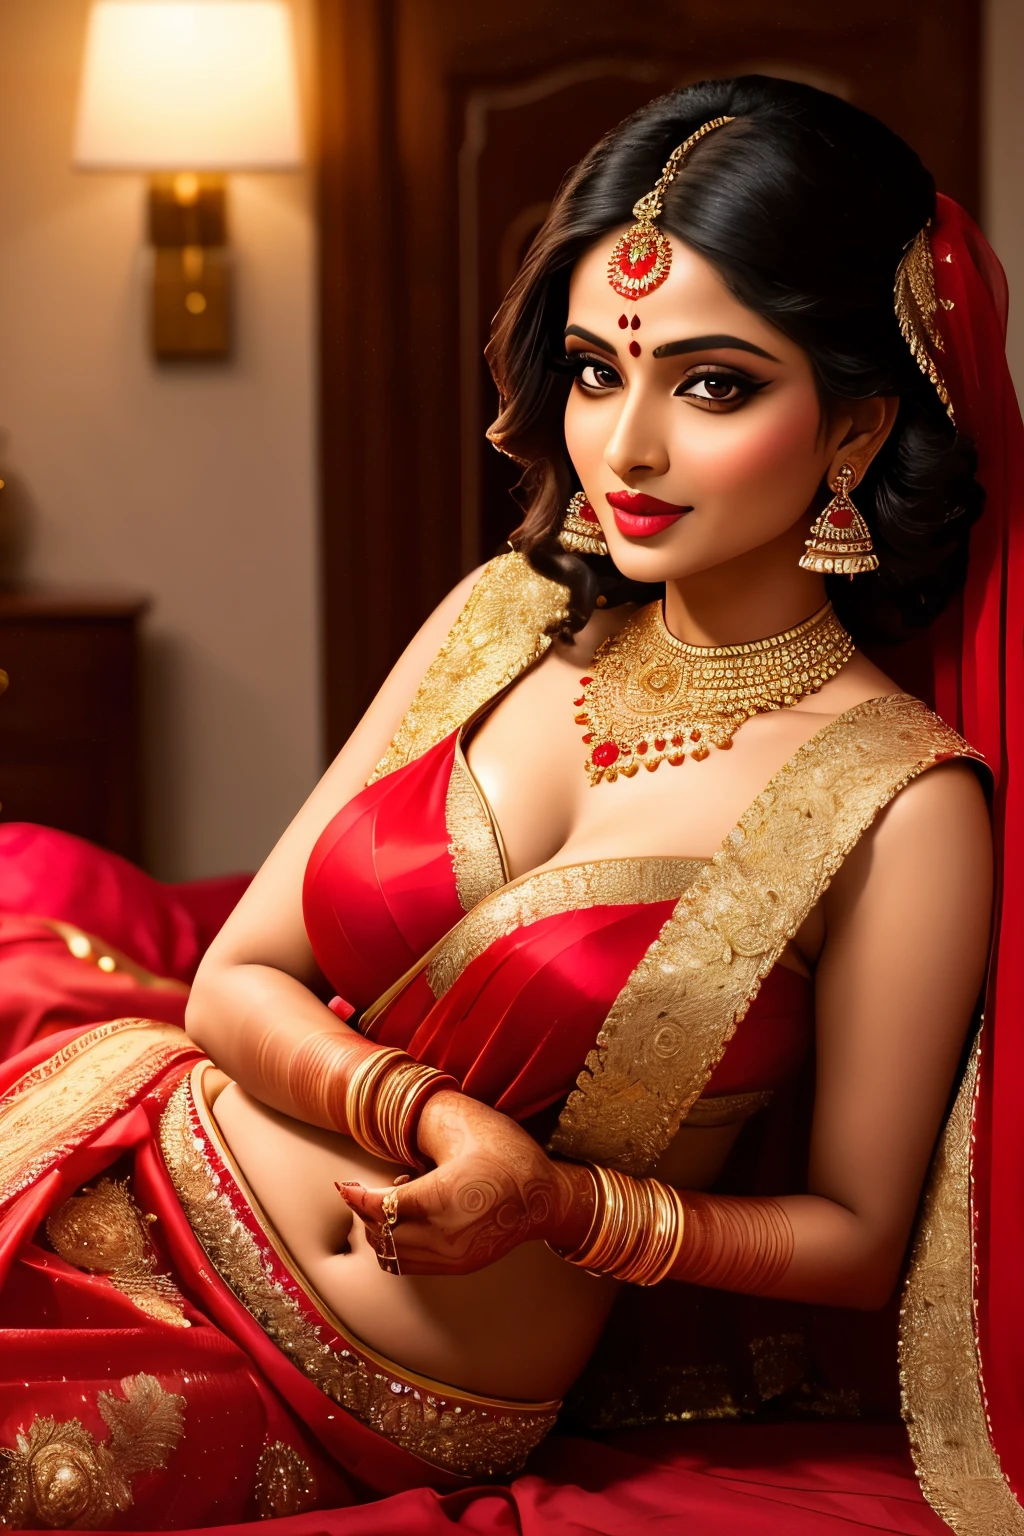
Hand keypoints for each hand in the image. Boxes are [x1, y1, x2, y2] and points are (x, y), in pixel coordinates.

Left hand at [337, 1091, 593, 1274]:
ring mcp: (452, 1256)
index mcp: (445, 1198)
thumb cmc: (509, 1154)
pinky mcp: (458, 1267)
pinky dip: (397, 1245)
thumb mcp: (469, 1130)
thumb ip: (424, 1134)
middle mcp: (445, 1235)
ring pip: (391, 1254)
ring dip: (380, 1230)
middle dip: (365, 1211)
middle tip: (363, 1188)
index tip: (345, 1185)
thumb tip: (387, 1122)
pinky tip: (410, 1221)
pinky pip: (409, 1265)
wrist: (546, 1197)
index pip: (382, 1208)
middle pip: (381, 1233)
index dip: (357, 1197)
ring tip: (391, 1204)